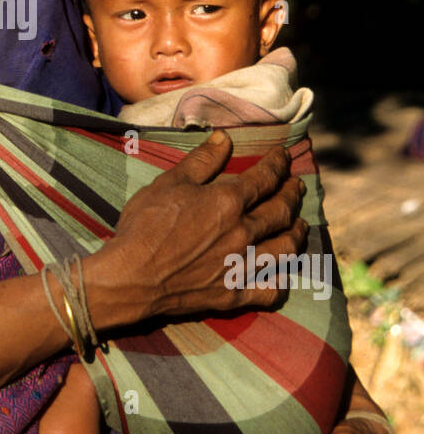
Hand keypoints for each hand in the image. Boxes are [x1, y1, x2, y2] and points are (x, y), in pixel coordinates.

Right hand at [84, 129, 307, 331]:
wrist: (132, 277)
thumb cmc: (145, 226)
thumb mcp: (169, 183)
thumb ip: (201, 161)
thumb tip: (224, 138)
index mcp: (228, 201)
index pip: (265, 177)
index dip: (278, 163)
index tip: (285, 156)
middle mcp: (243, 233)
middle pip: (281, 211)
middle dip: (293, 195)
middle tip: (297, 186)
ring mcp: (241, 266)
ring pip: (285, 249)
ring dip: (297, 234)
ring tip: (300, 226)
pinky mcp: (233, 294)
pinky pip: (270, 290)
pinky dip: (281, 282)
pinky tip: (282, 275)